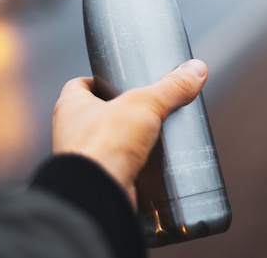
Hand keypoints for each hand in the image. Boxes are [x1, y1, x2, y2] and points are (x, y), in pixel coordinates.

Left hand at [52, 59, 207, 206]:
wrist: (97, 195)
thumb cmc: (105, 144)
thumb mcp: (145, 104)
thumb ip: (171, 88)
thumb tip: (196, 70)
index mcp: (70, 106)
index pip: (80, 85)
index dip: (99, 80)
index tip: (120, 80)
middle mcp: (70, 133)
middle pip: (95, 113)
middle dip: (120, 111)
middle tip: (146, 107)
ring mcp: (83, 159)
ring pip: (106, 143)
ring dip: (126, 140)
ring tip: (153, 134)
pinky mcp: (98, 181)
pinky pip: (115, 168)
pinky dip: (131, 165)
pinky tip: (151, 163)